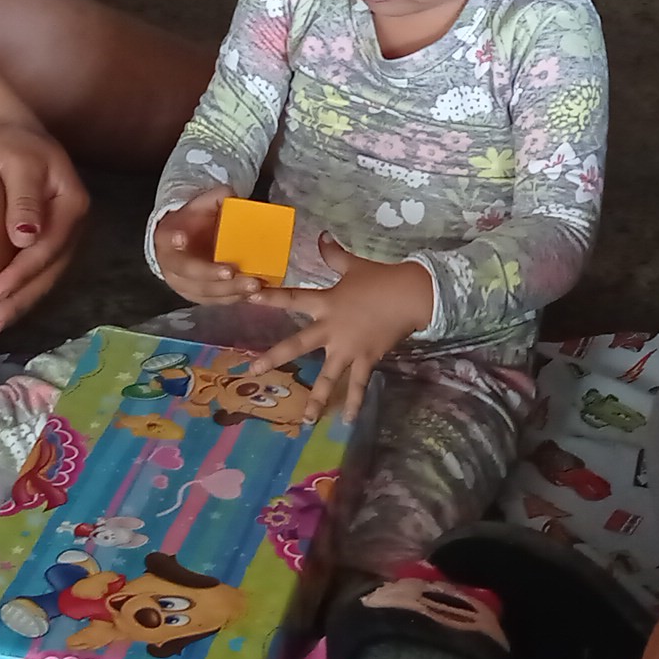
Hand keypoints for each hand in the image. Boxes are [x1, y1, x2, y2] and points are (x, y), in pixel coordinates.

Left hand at [0, 116, 86, 338]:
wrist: (1, 128)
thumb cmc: (9, 140)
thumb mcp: (19, 161)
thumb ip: (23, 198)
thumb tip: (26, 237)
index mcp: (73, 203)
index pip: (50, 247)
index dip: (24, 272)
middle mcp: (72, 223)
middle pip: (50, 269)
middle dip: (22, 298)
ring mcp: (60, 233)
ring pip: (44, 276)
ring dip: (20, 302)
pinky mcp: (44, 238)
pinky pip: (34, 270)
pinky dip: (18, 290)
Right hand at [151, 187, 259, 307]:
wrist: (187, 241)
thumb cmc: (195, 221)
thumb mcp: (202, 204)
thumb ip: (215, 198)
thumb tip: (231, 195)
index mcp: (166, 239)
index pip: (166, 240)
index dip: (173, 241)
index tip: (181, 238)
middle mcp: (170, 266)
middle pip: (188, 273)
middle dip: (211, 274)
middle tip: (233, 271)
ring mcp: (183, 284)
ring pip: (204, 292)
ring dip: (228, 290)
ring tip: (252, 286)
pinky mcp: (198, 296)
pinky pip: (215, 301)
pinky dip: (233, 298)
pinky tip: (251, 295)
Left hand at [245, 236, 433, 424]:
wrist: (410, 295)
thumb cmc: (380, 279)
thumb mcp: (354, 266)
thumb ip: (333, 255)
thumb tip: (321, 236)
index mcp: (325, 303)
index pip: (292, 299)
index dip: (270, 297)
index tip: (248, 297)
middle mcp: (331, 329)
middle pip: (297, 345)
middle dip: (274, 358)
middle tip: (253, 372)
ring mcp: (348, 348)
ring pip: (327, 377)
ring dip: (316, 399)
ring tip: (305, 420)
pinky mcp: (366, 359)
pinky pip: (358, 384)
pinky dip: (355, 403)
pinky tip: (348, 422)